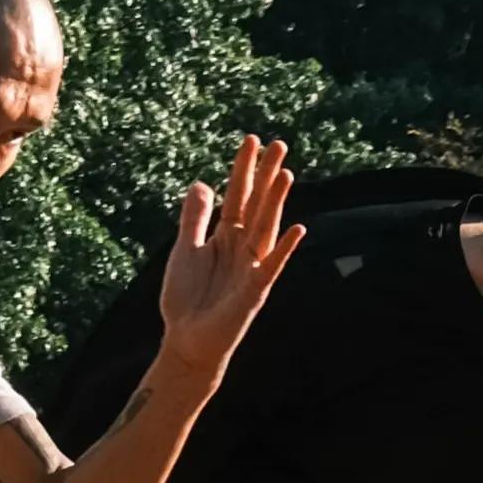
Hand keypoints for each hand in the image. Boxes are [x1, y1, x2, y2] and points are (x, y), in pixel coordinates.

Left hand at [154, 137, 304, 384]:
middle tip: (278, 144)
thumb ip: (195, 218)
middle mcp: (243, 248)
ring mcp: (251, 268)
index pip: (238, 196)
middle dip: (266, 176)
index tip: (251, 140)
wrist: (186, 342)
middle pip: (257, 205)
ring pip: (266, 228)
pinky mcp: (255, 292)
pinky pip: (272, 266)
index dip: (244, 169)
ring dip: (276, 202)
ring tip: (286, 173)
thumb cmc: (186, 300)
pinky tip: (297, 228)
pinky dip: (284, 248)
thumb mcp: (185, 250)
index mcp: (226, 237)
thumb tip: (202, 182)